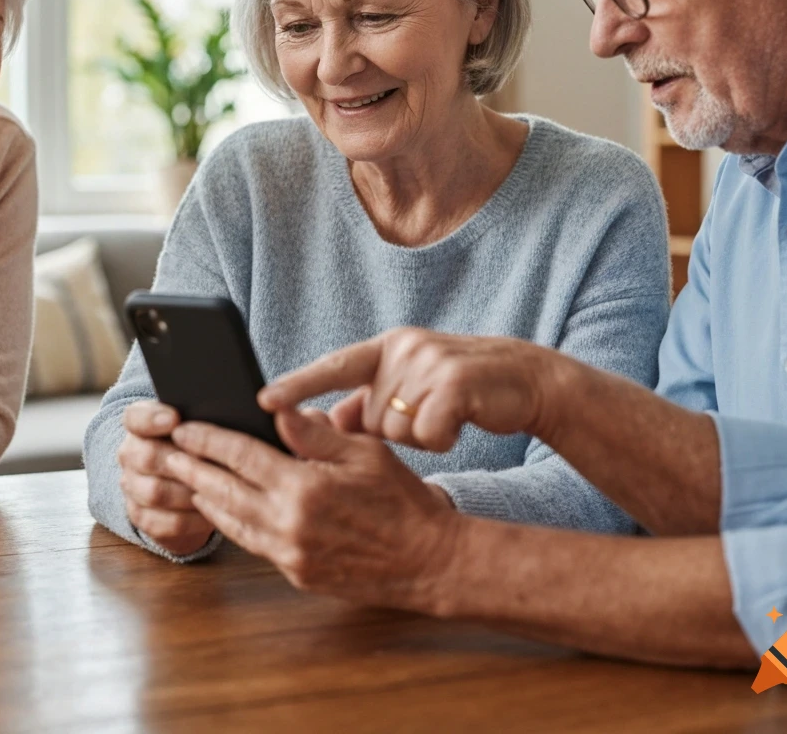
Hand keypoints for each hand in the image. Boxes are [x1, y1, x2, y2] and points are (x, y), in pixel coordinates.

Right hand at [117, 401, 215, 555]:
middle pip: (146, 456)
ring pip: (154, 492)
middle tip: (211, 462)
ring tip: (218, 491)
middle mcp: (131, 453)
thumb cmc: (202, 445)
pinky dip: (189, 520)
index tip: (175, 418)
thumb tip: (237, 412)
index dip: (152, 418)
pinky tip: (211, 514)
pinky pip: (162, 523)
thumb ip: (207, 418)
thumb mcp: (204, 426)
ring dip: (188, 493)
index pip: (135, 416)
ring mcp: (132, 486)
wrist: (188, 481)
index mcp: (141, 424)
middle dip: (181, 461)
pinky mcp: (140, 516)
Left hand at [164, 408, 461, 611]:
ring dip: (204, 497)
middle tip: (165, 453)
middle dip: (190, 469)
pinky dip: (231, 522)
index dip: (208, 440)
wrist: (427, 561)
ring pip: (232, 521)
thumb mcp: (364, 453)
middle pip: (223, 491)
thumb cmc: (402, 500)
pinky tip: (224, 509)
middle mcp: (288, 524)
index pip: (241, 457)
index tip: (184, 428)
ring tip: (184, 478)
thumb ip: (315, 433)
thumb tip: (278, 409)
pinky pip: (252, 543)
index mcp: (304, 488)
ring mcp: (290, 554)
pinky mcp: (296, 573)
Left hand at [258, 327, 563, 452]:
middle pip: (371, 416)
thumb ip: (367, 401)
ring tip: (445, 417)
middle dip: (393, 430)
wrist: (523, 379)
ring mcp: (430, 364)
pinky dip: (443, 438)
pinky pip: (428, 433)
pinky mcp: (456, 384)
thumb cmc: (459, 387)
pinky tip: (459, 424)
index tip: (263, 401)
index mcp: (386, 348)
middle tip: (421, 418)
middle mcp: (403, 349)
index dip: (297, 384)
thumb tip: (322, 421)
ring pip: (398, 429)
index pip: (333, 366)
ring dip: (419, 435)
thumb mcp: (410, 384)